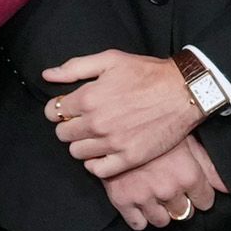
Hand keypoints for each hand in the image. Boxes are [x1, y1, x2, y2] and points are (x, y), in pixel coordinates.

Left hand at [43, 48, 205, 180]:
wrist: (183, 92)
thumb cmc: (147, 73)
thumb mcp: (110, 60)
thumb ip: (75, 68)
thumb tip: (47, 75)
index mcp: (89, 98)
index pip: (53, 112)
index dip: (59, 109)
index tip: (69, 108)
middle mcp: (97, 123)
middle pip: (63, 134)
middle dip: (69, 126)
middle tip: (84, 121)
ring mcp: (113, 143)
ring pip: (77, 153)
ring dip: (82, 144)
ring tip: (96, 135)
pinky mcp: (128, 158)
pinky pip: (98, 170)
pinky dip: (96, 163)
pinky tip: (104, 152)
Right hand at [106, 133, 227, 230]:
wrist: (117, 121)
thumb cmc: (156, 127)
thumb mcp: (187, 141)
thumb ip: (208, 166)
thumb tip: (226, 188)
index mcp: (188, 174)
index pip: (205, 202)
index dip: (198, 194)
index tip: (189, 187)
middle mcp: (169, 189)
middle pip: (184, 213)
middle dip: (179, 202)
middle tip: (169, 187)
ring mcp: (144, 196)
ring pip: (162, 221)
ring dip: (160, 211)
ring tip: (155, 195)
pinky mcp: (123, 200)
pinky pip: (138, 223)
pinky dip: (140, 217)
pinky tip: (140, 203)